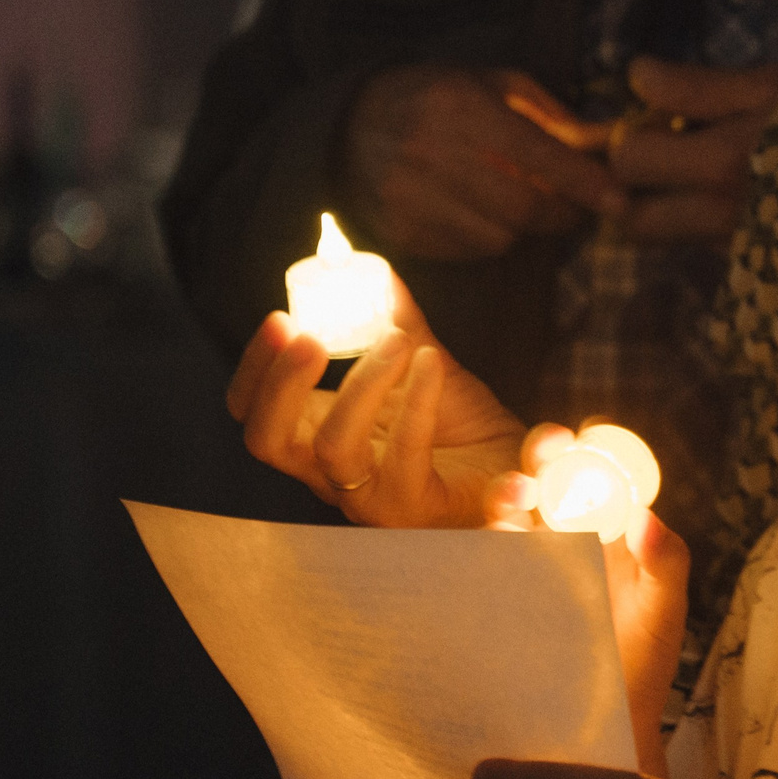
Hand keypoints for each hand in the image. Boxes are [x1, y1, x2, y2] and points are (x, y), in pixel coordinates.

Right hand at [227, 282, 528, 527]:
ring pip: (333, 448)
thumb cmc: (463, 425)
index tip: (280, 319)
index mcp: (321, 432)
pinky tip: (433, 363)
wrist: (524, 470)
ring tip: (397, 341)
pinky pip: (403, 457)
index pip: (253, 412)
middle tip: (309, 336)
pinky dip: (416, 403)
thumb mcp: (425, 362)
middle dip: (281, 383)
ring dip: (359, 384)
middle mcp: (333, 472)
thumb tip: (375, 271)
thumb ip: (396, 322)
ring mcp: (370, 497)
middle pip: (268, 440)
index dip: (256, 368)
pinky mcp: (415, 507)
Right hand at [338, 65, 622, 260]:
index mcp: (463, 109)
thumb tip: (597, 144)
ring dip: (526, 227)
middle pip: (523, 207)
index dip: (583, 182)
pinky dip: (490, 237)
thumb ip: (547, 111)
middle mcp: (435, 155)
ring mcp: (415, 200)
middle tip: (580, 207)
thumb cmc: (435, 98)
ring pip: (499, 236)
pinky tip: (483, 213)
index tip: (619, 201)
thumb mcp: (489, 83)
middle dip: (563, 213)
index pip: (536, 155)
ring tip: (524, 203)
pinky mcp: (404, 234)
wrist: (349, 127)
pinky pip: (469, 251)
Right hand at [517, 424, 693, 753]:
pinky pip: (486, 563)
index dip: (592, 448)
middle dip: (543, 455)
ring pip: (510, 514)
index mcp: (610, 534)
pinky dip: (483, 543)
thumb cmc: (641, 668)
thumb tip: (649, 516)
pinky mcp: (503, 599)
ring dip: (507, 493)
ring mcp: (531, 569)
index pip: (598, 475)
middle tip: (551, 448)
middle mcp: (567, 541)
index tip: (588, 433)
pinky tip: (489, 537)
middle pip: (548, 481)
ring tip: (516, 493)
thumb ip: (666, 562)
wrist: (605, 730)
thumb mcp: (665, 613)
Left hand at [606, 59, 777, 241]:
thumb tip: (636, 74)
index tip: (649, 115)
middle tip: (647, 152)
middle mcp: (723, 214)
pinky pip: (698, 244)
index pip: (631, 160)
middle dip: (625, 187)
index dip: (627, 133)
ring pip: (662, 236)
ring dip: (653, 205)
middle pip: (634, 219)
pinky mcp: (751, 263)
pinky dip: (690, 219)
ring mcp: (735, 245)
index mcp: (724, 162)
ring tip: (676, 171)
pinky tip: (715, 191)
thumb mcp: (769, 86)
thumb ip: (695, 86)